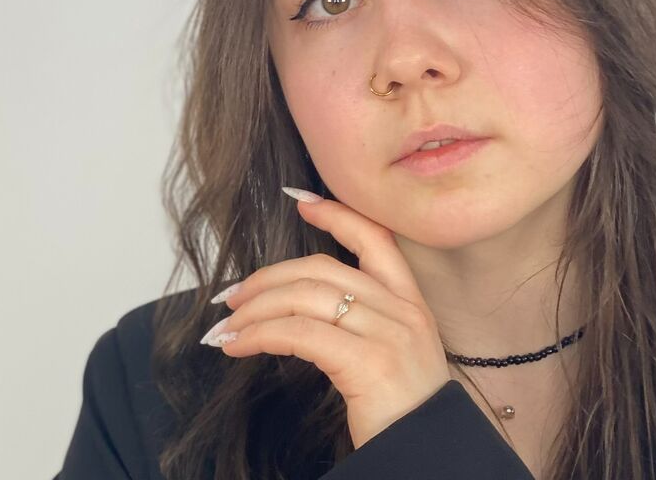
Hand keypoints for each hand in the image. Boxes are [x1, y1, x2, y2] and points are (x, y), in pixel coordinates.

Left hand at [202, 192, 450, 448]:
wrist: (429, 457)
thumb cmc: (404, 412)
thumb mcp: (395, 353)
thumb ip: (364, 323)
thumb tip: (303, 308)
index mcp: (411, 303)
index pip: (376, 239)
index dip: (337, 215)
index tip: (302, 201)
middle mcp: (403, 311)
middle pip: (323, 269)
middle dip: (269, 277)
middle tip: (233, 296)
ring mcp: (388, 334)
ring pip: (305, 298)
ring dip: (255, 309)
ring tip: (227, 326)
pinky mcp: (367, 362)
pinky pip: (299, 334)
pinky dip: (259, 335)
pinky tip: (238, 346)